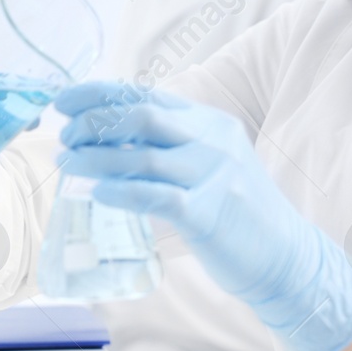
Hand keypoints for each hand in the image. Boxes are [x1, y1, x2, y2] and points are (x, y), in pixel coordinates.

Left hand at [55, 81, 351, 350]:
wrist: (287, 256)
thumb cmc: (237, 213)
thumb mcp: (209, 164)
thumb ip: (170, 147)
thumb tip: (107, 138)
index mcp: (209, 122)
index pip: (145, 95)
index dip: (99, 94)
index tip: (64, 102)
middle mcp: (213, 140)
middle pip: (140, 115)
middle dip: (93, 121)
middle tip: (65, 137)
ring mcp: (213, 175)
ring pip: (141, 155)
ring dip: (95, 157)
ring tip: (66, 163)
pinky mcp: (209, 213)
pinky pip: (155, 196)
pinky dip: (121, 191)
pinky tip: (96, 192)